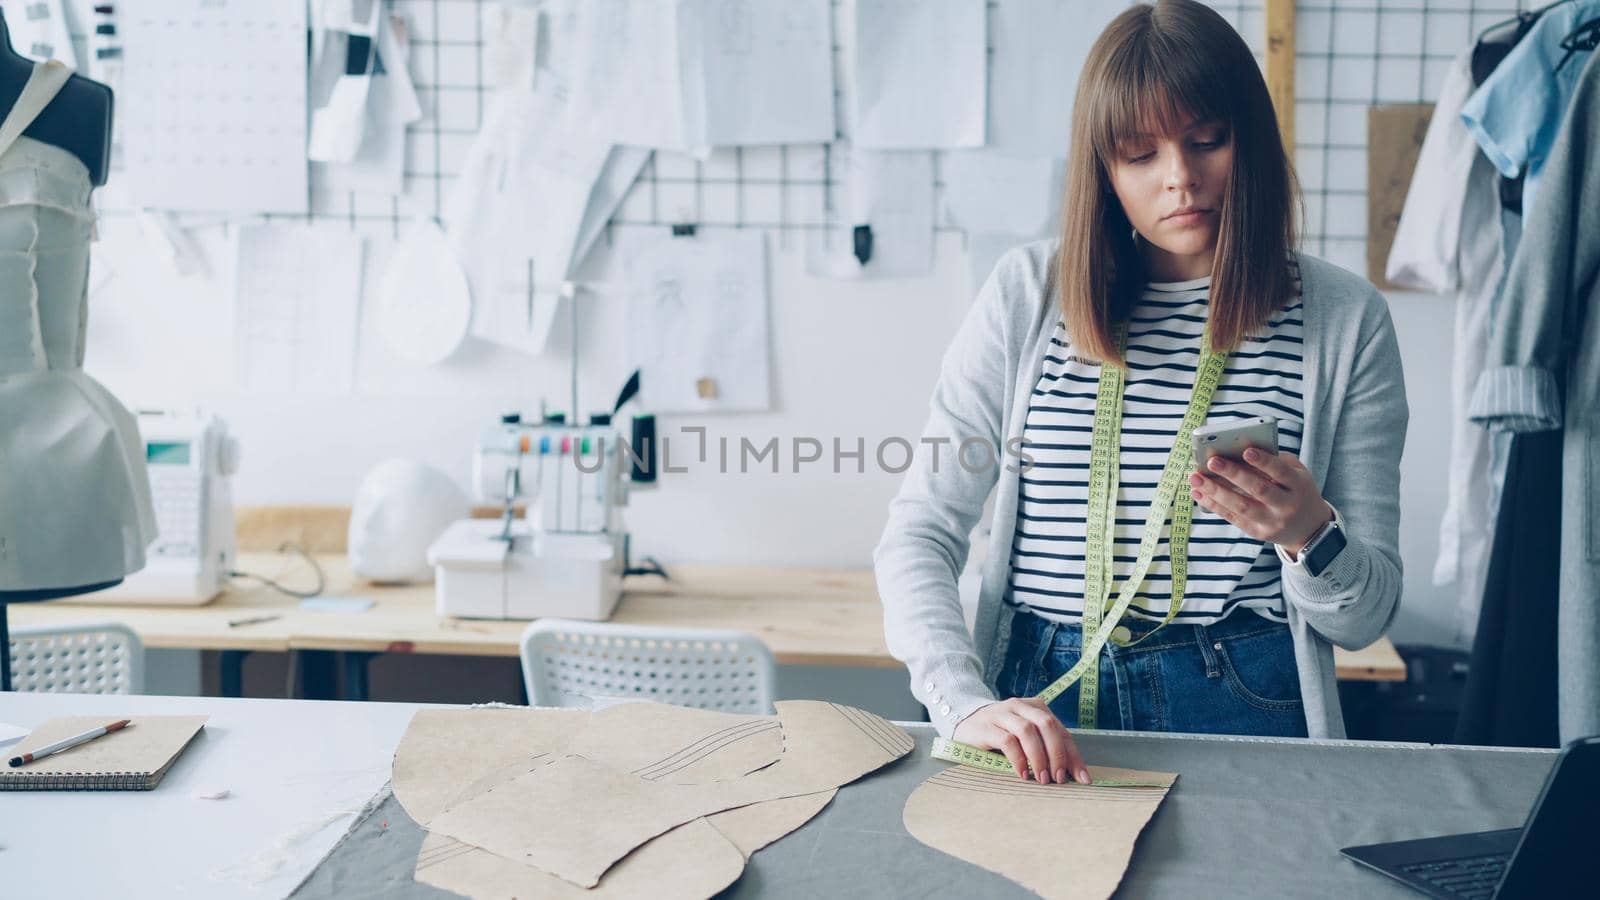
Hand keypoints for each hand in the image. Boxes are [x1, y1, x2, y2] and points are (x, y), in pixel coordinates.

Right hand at [952, 697, 1090, 784]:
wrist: (964, 722)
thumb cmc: (1000, 734)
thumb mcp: (1026, 739)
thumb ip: (1046, 749)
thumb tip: (1071, 774)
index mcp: (1036, 707)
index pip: (1060, 731)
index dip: (1073, 755)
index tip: (1082, 778)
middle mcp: (1021, 706)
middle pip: (1047, 725)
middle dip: (1057, 754)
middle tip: (1058, 778)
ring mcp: (1002, 714)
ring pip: (1028, 731)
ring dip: (1039, 757)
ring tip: (1041, 779)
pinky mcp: (986, 726)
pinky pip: (1007, 740)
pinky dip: (1018, 758)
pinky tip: (1022, 773)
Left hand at [1188, 448, 1331, 554]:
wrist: (1308, 528)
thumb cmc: (1296, 491)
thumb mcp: (1297, 474)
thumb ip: (1275, 461)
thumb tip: (1239, 449)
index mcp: (1298, 486)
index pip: (1281, 472)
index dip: (1264, 462)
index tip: (1246, 450)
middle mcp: (1286, 505)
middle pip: (1259, 490)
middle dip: (1234, 474)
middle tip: (1213, 460)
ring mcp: (1272, 522)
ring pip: (1241, 506)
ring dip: (1215, 491)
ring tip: (1195, 477)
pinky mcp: (1257, 532)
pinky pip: (1232, 517)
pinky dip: (1213, 504)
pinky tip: (1198, 492)